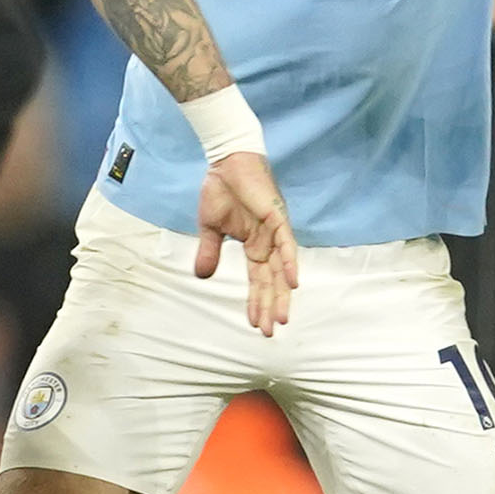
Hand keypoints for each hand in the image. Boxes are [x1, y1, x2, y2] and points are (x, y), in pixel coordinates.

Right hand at [195, 150, 297, 336]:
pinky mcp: (277, 217)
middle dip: (270, 307)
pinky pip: (286, 244)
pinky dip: (289, 263)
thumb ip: (210, 252)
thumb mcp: (210, 228)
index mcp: (254, 246)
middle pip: (271, 282)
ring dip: (281, 294)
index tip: (255, 324)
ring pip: (280, 269)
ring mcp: (275, 231)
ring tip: (281, 318)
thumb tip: (202, 277)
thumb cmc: (221, 189)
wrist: (225, 161)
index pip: (257, 281)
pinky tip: (291, 283)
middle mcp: (268, 243)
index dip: (256, 302)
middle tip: (271, 332)